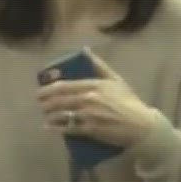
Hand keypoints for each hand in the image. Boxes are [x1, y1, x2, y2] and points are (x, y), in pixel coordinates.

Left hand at [35, 49, 164, 149]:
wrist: (141, 125)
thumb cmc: (128, 101)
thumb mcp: (116, 80)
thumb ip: (99, 65)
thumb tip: (85, 51)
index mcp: (94, 85)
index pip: (64, 86)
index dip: (48, 89)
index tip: (40, 92)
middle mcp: (89, 99)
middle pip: (59, 100)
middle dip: (46, 103)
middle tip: (41, 104)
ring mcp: (89, 115)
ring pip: (61, 115)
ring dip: (50, 115)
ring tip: (46, 116)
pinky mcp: (91, 130)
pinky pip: (68, 129)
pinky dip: (56, 128)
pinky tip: (49, 127)